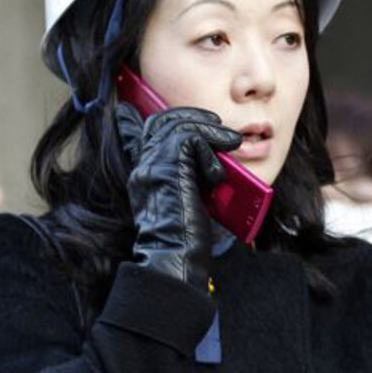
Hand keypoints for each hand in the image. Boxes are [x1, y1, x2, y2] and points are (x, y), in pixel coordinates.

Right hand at [115, 103, 241, 287]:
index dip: (162, 119)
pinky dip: (210, 147)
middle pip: (161, 122)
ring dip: (208, 129)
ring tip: (230, 140)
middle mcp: (144, 167)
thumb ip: (191, 178)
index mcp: (145, 175)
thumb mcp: (187, 200)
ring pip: (177, 126)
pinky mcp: (167, 167)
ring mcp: (153, 166)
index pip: (141, 134)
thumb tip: (214, 162)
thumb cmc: (185, 239)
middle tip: (216, 124)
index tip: (187, 118)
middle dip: (191, 117)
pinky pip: (190, 139)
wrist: (175, 255)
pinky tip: (218, 169)